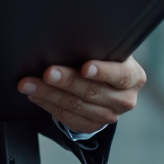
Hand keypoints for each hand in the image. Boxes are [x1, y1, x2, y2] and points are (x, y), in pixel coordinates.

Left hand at [18, 57, 145, 134]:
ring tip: (30, 84)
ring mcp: (109, 116)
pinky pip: (67, 117)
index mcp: (133, 77)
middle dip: (66, 81)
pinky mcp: (92, 125)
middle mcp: (124, 99)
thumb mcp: (107, 50)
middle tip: (47, 72)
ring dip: (48, 94)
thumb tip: (70, 38)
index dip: (102, 72)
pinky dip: (48, 105)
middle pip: (92, 91)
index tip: (85, 67)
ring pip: (75, 106)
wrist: (106, 82)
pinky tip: (35, 95)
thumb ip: (97, 46)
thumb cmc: (104, 58)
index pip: (120, 75)